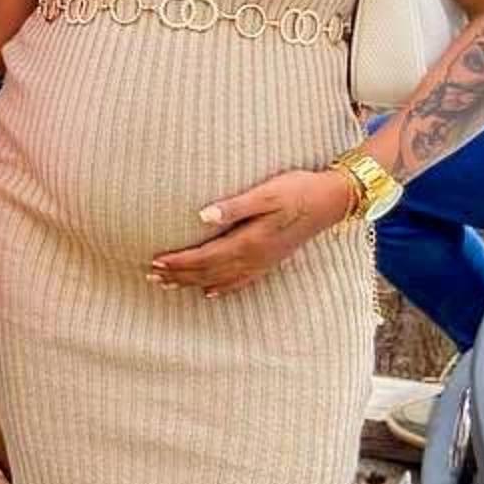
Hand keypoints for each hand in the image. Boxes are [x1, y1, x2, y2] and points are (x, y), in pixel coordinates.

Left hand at [149, 165, 355, 295]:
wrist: (332, 201)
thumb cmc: (298, 190)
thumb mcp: (266, 192)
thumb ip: (234, 206)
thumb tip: (202, 215)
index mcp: (249, 241)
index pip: (204, 257)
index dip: (179, 261)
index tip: (155, 261)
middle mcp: (254, 258)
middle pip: (207, 272)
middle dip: (178, 275)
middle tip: (150, 276)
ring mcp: (263, 263)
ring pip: (220, 280)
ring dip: (192, 283)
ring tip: (169, 285)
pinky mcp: (271, 261)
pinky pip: (241, 282)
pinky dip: (222, 288)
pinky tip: (209, 293)